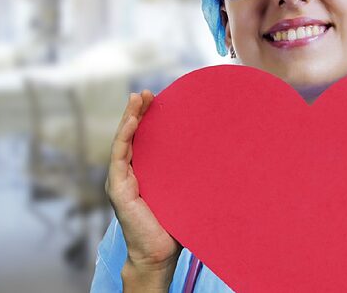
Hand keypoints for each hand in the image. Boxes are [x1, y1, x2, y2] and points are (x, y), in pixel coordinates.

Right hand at [106, 91, 180, 287]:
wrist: (160, 254)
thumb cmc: (175, 225)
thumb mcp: (185, 193)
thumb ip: (193, 177)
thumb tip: (227, 158)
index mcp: (142, 173)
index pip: (142, 139)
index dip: (145, 118)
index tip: (156, 99)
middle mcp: (129, 174)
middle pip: (130, 136)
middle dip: (136, 112)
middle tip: (145, 92)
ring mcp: (120, 180)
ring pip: (122, 142)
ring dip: (128, 118)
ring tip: (137, 99)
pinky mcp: (118, 189)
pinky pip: (119, 158)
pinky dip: (125, 137)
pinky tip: (132, 122)